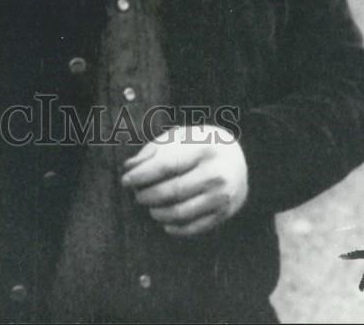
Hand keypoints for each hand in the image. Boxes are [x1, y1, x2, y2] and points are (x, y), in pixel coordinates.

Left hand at [121, 124, 247, 236]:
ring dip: (157, 212)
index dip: (141, 175)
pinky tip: (164, 221)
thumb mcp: (178, 137)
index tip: (125, 180)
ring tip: (148, 205)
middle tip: (136, 194)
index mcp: (204, 148)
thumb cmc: (199, 143)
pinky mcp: (224, 214)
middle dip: (147, 195)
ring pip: (180, 213)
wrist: (237, 157)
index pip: (166, 165)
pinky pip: (194, 227)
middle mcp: (216, 173)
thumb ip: (153, 150)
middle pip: (171, 191)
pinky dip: (174, 227)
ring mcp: (222, 196)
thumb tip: (129, 168)